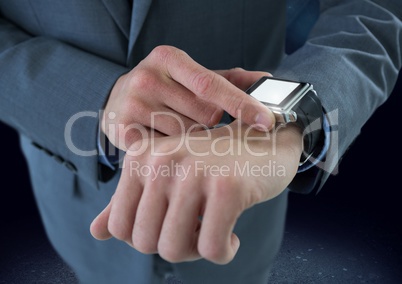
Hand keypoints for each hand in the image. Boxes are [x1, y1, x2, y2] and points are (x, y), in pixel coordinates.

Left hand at [91, 121, 301, 263]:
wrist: (262, 143)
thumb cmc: (212, 163)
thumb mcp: (166, 174)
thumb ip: (129, 201)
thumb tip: (95, 232)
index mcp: (141, 157)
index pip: (120, 226)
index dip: (146, 238)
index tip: (172, 227)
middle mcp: (161, 161)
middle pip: (145, 241)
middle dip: (173, 247)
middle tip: (197, 233)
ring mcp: (193, 172)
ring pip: (174, 248)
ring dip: (196, 252)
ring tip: (212, 233)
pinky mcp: (227, 188)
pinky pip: (211, 248)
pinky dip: (223, 252)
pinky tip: (232, 237)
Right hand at [102, 45, 274, 150]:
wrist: (116, 101)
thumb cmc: (163, 88)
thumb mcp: (190, 76)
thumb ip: (227, 79)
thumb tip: (265, 80)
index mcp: (169, 58)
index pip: (211, 84)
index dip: (241, 104)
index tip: (266, 120)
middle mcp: (148, 78)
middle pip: (204, 115)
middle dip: (210, 123)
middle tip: (193, 117)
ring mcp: (133, 105)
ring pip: (188, 137)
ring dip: (192, 139)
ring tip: (175, 126)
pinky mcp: (124, 132)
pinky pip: (167, 151)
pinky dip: (173, 151)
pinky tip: (163, 140)